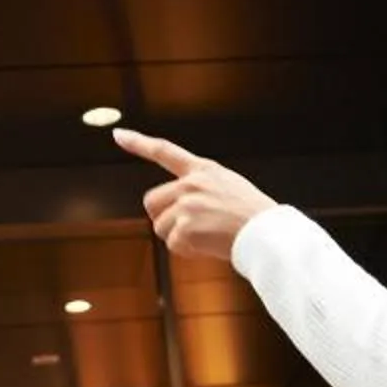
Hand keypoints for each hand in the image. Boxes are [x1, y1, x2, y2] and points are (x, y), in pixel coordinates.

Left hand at [115, 128, 279, 260]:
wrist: (267, 233)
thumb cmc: (254, 214)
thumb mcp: (229, 186)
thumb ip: (201, 189)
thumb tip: (177, 206)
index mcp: (203, 170)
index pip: (165, 151)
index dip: (139, 143)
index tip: (119, 135)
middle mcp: (191, 184)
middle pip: (151, 202)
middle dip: (163, 218)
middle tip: (188, 228)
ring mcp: (187, 205)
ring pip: (160, 227)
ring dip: (177, 237)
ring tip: (207, 236)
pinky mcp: (186, 227)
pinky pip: (174, 245)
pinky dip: (188, 251)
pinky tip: (209, 246)